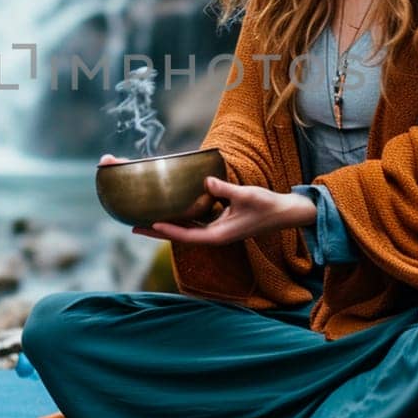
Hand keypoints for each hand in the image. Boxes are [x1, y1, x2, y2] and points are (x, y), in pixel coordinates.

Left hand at [129, 175, 314, 244]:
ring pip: (184, 231)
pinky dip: (179, 220)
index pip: (187, 235)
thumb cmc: (267, 205)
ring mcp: (216, 232)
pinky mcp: (219, 225)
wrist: (284, 213)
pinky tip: (168, 212)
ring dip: (165, 226)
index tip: (150, 224)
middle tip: (133, 225)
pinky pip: (194, 224)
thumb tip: (206, 180)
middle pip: (180, 236)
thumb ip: (225, 189)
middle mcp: (214, 236)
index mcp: (219, 235)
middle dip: (157, 231)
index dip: (168, 230)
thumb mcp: (246, 195)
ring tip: (143, 220)